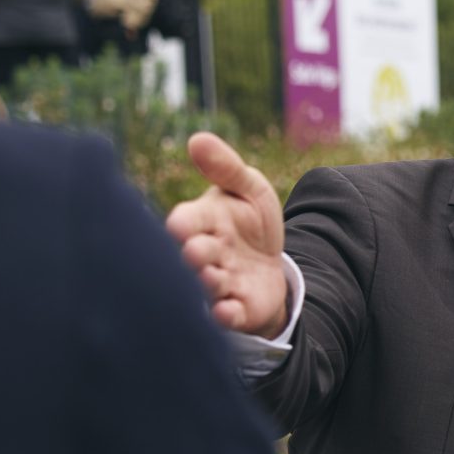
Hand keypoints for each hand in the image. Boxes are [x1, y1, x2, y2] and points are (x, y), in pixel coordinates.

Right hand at [163, 132, 288, 336]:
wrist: (272, 261)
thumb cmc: (250, 221)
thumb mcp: (248, 188)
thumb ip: (226, 167)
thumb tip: (198, 138)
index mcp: (202, 221)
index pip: (187, 221)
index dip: (184, 223)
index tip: (180, 224)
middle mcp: (205, 253)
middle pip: (194, 254)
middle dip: (194, 254)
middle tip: (195, 252)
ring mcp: (219, 282)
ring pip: (208, 285)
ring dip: (209, 282)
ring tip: (213, 278)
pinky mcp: (237, 308)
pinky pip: (226, 314)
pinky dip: (225, 314)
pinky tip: (226, 312)